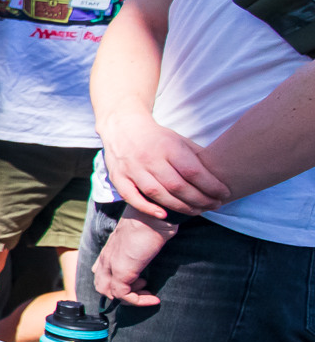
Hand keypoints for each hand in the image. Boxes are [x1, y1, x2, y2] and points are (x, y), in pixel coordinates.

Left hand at [94, 209, 178, 306]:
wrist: (153, 215)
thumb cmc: (151, 222)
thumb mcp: (139, 237)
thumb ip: (135, 248)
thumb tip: (144, 255)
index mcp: (109, 251)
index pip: (101, 273)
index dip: (116, 282)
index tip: (139, 282)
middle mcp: (106, 259)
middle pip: (102, 286)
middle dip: (122, 293)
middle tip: (143, 287)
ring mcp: (111, 265)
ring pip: (109, 293)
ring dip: (130, 298)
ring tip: (148, 291)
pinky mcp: (121, 271)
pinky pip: (122, 295)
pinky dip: (138, 301)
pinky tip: (154, 298)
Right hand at [99, 111, 228, 218]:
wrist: (122, 127)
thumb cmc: (157, 137)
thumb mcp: (179, 140)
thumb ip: (197, 157)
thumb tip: (219, 175)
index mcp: (168, 146)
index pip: (193, 171)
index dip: (211, 186)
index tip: (224, 194)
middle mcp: (149, 158)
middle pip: (177, 186)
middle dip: (200, 199)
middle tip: (214, 205)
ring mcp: (132, 168)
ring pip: (158, 194)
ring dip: (180, 207)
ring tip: (197, 211)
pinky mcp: (118, 177)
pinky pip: (132, 197)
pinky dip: (147, 207)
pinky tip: (163, 214)